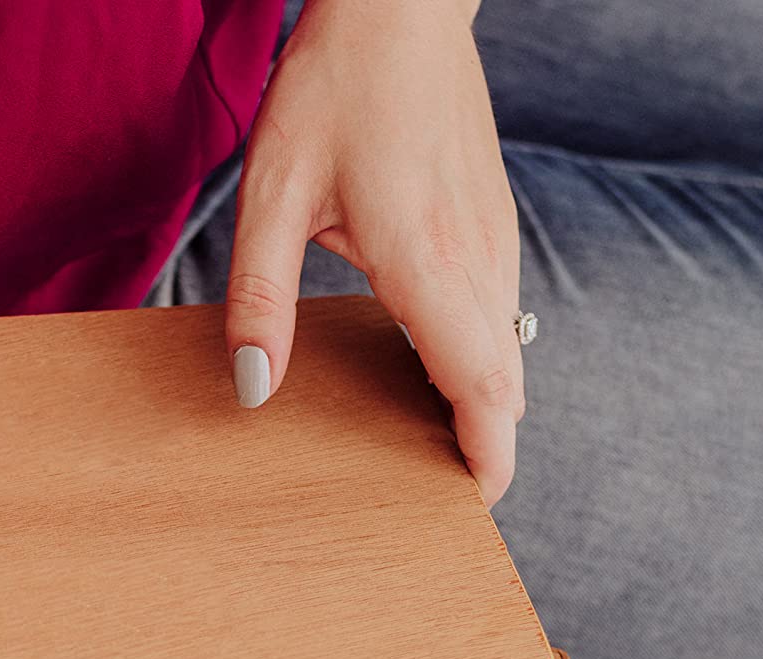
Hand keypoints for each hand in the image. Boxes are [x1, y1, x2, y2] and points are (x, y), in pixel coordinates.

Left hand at [225, 0, 522, 504]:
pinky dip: (479, 359)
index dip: (486, 457)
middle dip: (480, 447)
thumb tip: (254, 392)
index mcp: (427, 261)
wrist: (402, 6)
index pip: (482, 386)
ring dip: (480, 404)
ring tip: (424, 448)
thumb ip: (260, 299)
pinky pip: (499, 314)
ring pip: (508, 350)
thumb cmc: (334, 88)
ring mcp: (495, 238)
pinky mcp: (493, 221)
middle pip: (504, 384)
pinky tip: (425, 369)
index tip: (469, 506)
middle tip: (430, 498)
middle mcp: (477, 258)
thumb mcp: (272, 193)